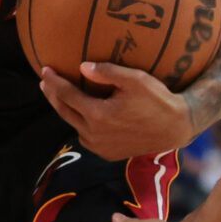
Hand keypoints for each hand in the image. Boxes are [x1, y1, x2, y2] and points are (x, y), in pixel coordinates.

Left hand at [38, 62, 194, 159]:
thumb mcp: (135, 79)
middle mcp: (94, 133)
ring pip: (74, 125)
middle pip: (64, 111)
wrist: (175, 128)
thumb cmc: (157, 100)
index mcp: (98, 115)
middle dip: (52, 95)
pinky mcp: (107, 154)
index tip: (45, 70)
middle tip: (45, 82)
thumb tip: (82, 67)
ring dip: (66, 110)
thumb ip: (107, 72)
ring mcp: (100, 146)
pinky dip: (80, 124)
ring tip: (61, 97)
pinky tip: (81, 114)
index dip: (54, 81)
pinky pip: (86, 137)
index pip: (67, 95)